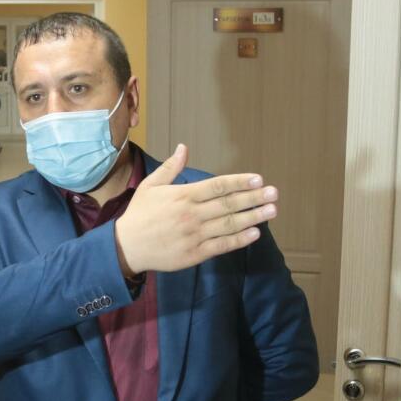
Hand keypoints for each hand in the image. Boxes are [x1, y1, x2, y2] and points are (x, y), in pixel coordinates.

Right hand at [113, 144, 276, 278]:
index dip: (239, 182)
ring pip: (229, 225)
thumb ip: (170, 168)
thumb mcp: (151, 186)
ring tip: (271, 210)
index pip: (217, 186)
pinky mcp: (195, 253)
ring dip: (253, 217)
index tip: (257, 179)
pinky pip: (222, 245)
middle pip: (228, 205)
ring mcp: (194, 235)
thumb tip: (184, 147)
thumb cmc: (140, 214)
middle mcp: (192, 214)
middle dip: (253, 198)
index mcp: (183, 196)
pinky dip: (239, 240)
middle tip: (274, 193)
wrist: (126, 247)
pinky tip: (255, 233)